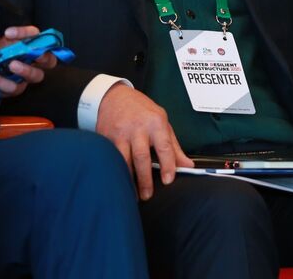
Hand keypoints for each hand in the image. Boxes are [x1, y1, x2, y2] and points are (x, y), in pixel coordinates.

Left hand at [0, 25, 55, 97]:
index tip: (9, 33)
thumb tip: (15, 33)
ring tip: (12, 65)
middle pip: (50, 61)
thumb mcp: (0, 42)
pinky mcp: (13, 89)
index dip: (31, 35)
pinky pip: (14, 87)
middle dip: (44, 56)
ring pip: (37, 75)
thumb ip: (13, 36)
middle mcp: (31, 62)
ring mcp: (24, 77)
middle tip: (33, 52)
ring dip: (26, 69)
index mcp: (30, 48)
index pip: (41, 39)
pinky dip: (2, 81)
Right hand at [96, 84, 192, 200]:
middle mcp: (137, 128)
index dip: (168, 165)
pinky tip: (117, 181)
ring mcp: (119, 133)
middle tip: (147, 195)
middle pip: (141, 157)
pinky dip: (114, 171)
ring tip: (132, 194)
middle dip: (145, 179)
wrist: (114, 97)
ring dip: (128, 179)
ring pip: (123, 160)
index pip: (164, 147)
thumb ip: (174, 146)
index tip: (168, 180)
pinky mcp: (105, 138)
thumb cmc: (142, 110)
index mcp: (156, 123)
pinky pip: (110, 158)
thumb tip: (188, 165)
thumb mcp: (162, 122)